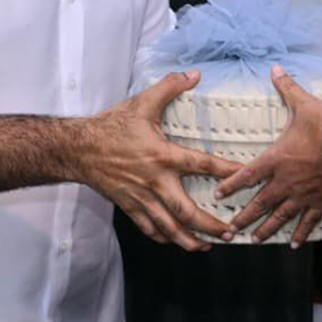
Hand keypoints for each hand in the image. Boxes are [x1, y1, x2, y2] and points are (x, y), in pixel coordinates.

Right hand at [81, 70, 242, 251]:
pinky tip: (176, 241)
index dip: (226, 171)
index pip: (202, 165)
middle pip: (187, 211)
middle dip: (211, 225)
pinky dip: (164, 237)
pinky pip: (149, 228)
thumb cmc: (111, 126)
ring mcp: (141, 198)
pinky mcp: (129, 207)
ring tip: (207, 246)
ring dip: (190, 240)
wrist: (77, 148)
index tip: (245, 177)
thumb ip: (170, 86)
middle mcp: (155, 182)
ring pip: (169, 227)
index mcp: (163, 156)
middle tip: (230, 231)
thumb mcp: (142, 102)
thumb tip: (194, 74)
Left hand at [214, 64, 321, 246]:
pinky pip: (308, 222)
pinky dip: (300, 234)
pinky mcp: (321, 203)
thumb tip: (274, 68)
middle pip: (259, 203)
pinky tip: (293, 245)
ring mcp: (303, 195)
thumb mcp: (305, 105)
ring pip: (279, 217)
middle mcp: (286, 181)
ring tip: (254, 240)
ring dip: (265, 229)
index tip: (218, 195)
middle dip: (244, 217)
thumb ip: (287, 88)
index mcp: (277, 159)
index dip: (231, 185)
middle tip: (230, 229)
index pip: (247, 174)